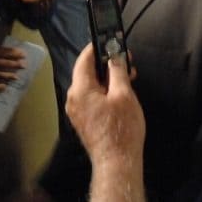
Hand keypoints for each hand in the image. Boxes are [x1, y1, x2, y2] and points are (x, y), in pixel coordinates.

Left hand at [66, 44, 143, 164]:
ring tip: (128, 77)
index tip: (109, 39)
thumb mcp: (124, 94)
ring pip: (90, 86)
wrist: (117, 163)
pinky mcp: (84, 120)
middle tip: (126, 60)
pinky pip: (91, 98)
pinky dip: (104, 91)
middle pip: (87, 72)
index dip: (97, 47)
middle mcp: (73, 99)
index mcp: (80, 90)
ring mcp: (77, 111)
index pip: (84, 59)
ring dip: (107, 79)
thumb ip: (117, 71)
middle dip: (106, 64)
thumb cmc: (122, 128)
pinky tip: (120, 93)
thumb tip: (114, 55)